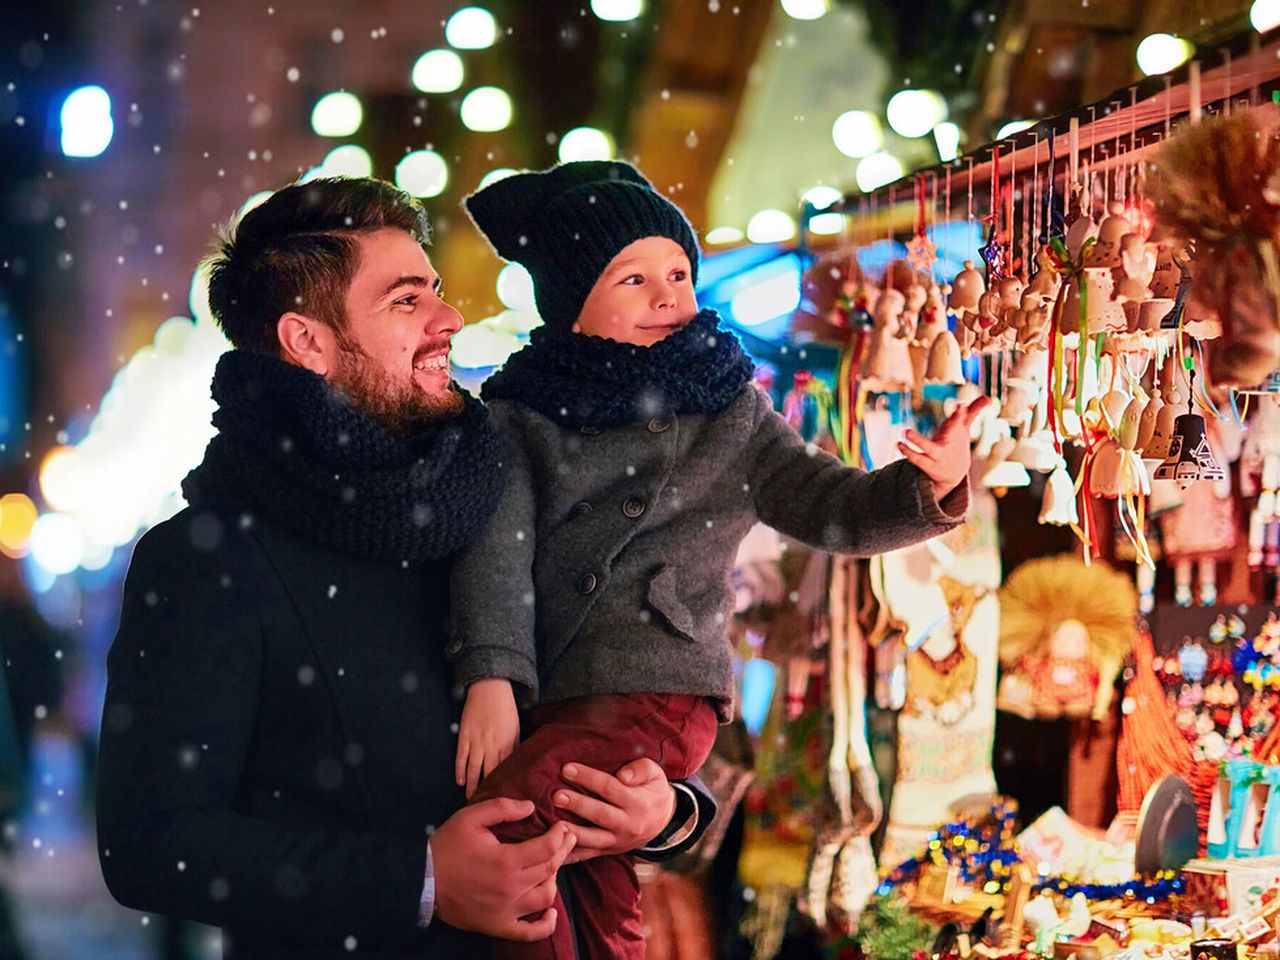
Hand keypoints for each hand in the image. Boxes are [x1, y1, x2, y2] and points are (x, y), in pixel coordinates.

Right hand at [432, 797, 574, 939]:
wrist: (422, 880)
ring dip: (554, 880)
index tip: (562, 826)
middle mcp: (512, 888)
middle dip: (563, 851)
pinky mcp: (498, 926)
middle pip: (550, 870)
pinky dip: (546, 924)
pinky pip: (530, 932)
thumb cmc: (447, 846)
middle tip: (567, 839)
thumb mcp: (471, 817)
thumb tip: (530, 807)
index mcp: (507, 861)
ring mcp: (506, 911)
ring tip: (551, 866)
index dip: (560, 835)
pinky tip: (551, 912)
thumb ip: (502, 808)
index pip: (547, 848)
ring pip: (545, 897)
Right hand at [456, 679, 519, 798]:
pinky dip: (460, 770)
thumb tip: (517, 766)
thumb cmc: (506, 708)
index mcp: (507, 744)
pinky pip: (461, 757)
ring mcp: (476, 742)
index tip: (504, 802)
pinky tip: (460, 781)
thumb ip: (515, 747)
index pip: (505, 772)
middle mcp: (492, 746)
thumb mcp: (516, 728)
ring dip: (472, 786)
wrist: (490, 687)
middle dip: (488, 792)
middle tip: (486, 809)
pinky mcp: (464, 736)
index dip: (504, 787)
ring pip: (474, 769)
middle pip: (489, 774)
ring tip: (471, 801)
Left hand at [552, 758, 675, 863]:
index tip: (567, 769)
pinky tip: (555, 851)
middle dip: (577, 805)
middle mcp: (628, 824)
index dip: (588, 778)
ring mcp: (618, 841)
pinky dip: (572, 855)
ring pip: (593, 838)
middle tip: (556, 796)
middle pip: (600, 814)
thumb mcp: (655, 774)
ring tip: (554, 825)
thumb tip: (623, 775)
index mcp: (638, 803)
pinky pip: (589, 855)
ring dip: (573, 832)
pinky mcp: (610, 851)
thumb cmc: (653, 790)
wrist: (664, 821)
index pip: (610, 788)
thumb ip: (641, 770)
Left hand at [898, 397, 990, 499]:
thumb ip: (972, 411)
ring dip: (918, 441)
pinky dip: (909, 453)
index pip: (960, 422)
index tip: (960, 405)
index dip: (960, 414)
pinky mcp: (928, 465)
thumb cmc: (957, 445)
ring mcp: (938, 456)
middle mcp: (949, 444)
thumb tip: (989, 397)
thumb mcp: (963, 428)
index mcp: (957, 434)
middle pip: (950, 433)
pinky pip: (918, 459)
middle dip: (951, 423)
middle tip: (947, 415)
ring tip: (906, 432)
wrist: (954, 474)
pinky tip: (899, 444)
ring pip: (929, 449)